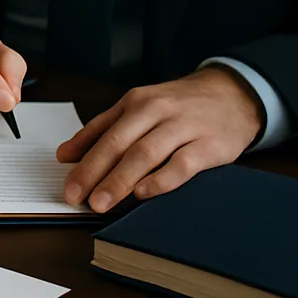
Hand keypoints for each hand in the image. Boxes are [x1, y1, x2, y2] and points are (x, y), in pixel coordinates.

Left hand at [58, 66, 263, 211]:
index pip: (102, 134)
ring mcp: (183, 127)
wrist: (232, 94)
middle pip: (119, 143)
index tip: (67, 186)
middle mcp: (156, 111)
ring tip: (101, 202)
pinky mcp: (210, 145)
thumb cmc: (178, 106)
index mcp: (135, 102)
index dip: (82, 161)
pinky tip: (143, 194)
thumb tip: (65, 155)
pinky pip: (182, 164)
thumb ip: (101, 129)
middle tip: (76, 198)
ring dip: (120, 180)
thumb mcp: (138, 108)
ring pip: (145, 154)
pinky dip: (161, 180)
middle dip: (94, 172)